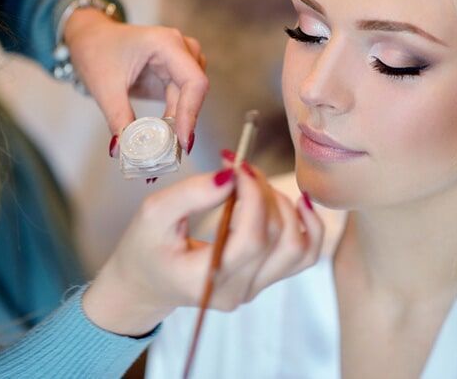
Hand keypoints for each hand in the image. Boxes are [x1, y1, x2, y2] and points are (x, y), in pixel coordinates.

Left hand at [64, 8, 206, 151]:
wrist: (90, 38)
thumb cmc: (96, 50)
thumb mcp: (104, 85)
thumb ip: (117, 118)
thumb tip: (122, 150)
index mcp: (166, 43)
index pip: (194, 81)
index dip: (191, 113)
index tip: (183, 142)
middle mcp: (181, 49)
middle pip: (194, 93)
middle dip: (183, 124)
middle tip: (170, 155)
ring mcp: (181, 61)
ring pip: (191, 99)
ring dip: (180, 124)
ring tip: (164, 149)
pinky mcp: (176, 75)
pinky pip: (183, 101)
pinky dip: (174, 120)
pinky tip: (164, 138)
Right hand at [81, 164, 323, 336]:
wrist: (146, 281)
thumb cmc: (146, 247)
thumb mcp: (153, 214)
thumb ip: (191, 194)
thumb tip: (232, 175)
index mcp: (204, 280)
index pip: (252, 239)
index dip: (254, 195)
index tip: (237, 164)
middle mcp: (235, 292)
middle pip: (276, 238)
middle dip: (264, 192)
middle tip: (242, 168)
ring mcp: (254, 289)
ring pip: (296, 246)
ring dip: (284, 205)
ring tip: (255, 185)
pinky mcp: (265, 280)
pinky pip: (305, 256)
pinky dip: (311, 227)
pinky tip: (300, 202)